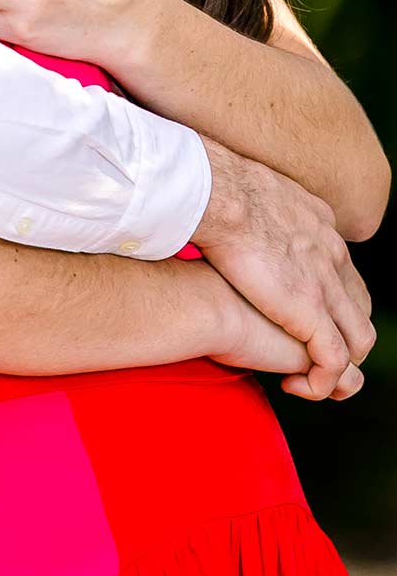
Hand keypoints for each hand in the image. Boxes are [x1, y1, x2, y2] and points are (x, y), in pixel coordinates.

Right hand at [195, 140, 375, 401]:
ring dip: (336, 363)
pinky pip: (334, 362)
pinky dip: (322, 382)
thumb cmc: (216, 190)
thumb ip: (256, 206)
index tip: (298, 310)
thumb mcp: (250, 189)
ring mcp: (327, 285)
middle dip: (342, 333)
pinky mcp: (312, 313)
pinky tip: (294, 386)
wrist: (217, 196)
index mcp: (318, 224)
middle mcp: (333, 254)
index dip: (329, 296)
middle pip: (359, 306)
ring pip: (358, 339)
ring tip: (303, 373)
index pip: (341, 269)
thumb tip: (232, 209)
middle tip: (305, 347)